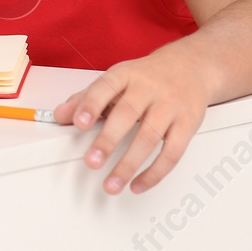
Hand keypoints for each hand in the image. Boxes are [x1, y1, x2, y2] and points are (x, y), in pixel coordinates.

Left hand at [52, 49, 209, 194]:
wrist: (191, 66)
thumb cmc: (148, 76)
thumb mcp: (117, 78)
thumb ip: (87, 98)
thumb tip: (60, 115)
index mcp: (126, 74)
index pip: (105, 88)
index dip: (91, 105)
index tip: (78, 123)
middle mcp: (148, 88)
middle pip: (127, 115)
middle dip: (108, 140)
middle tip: (92, 162)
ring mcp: (170, 106)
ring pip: (149, 137)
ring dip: (129, 165)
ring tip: (112, 184)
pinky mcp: (188, 123)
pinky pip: (172, 152)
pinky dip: (155, 172)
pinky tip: (138, 184)